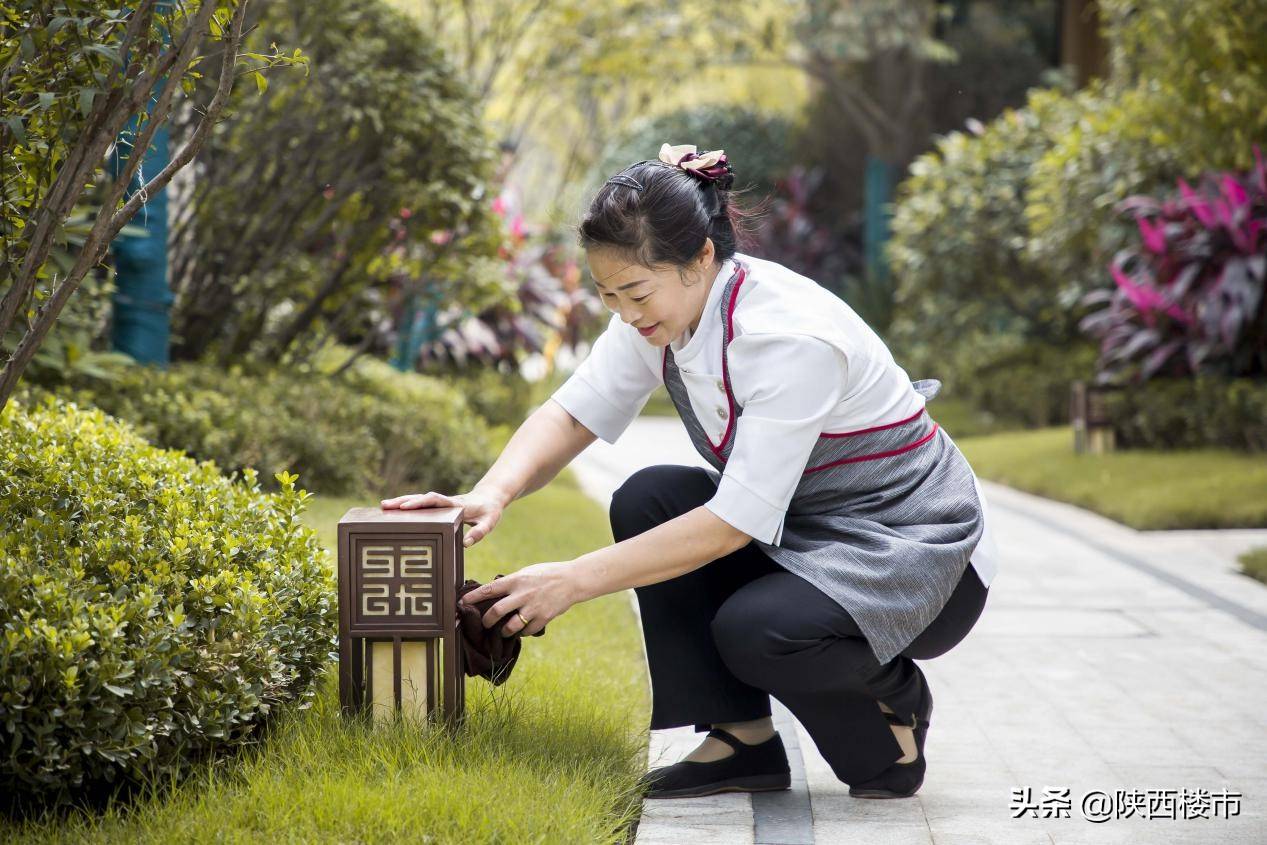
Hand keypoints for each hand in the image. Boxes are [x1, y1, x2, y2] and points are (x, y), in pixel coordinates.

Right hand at [379, 488, 504, 547]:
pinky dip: (408, 505)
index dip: (420, 503)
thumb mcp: (489, 522)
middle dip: (403, 501)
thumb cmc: (489, 511)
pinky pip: (422, 504)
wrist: (490, 497)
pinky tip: (395, 510)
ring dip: (402, 501)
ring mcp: (441, 502)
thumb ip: (479, 532)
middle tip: (385, 505)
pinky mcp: (439, 505)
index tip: (405, 507)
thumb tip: (465, 543)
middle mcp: (446, 501)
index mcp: (456, 505)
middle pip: (422, 498)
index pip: (436, 501)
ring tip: (383, 506)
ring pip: (419, 499)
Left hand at [466, 561, 577, 636]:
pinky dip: (522, 632)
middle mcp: (523, 594)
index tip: (461, 602)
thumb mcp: (527, 572)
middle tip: (484, 623)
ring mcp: (533, 608)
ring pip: (510, 627)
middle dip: (486, 621)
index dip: (473, 597)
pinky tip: (521, 629)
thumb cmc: (548, 574)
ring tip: (503, 631)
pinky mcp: (543, 618)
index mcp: (517, 580)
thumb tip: (494, 591)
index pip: (489, 589)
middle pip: (496, 611)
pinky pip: (526, 631)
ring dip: (503, 631)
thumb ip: (512, 582)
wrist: (572, 580)